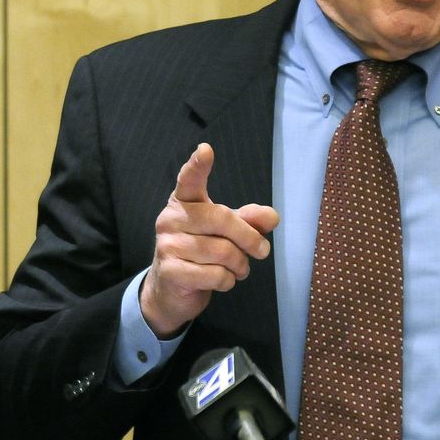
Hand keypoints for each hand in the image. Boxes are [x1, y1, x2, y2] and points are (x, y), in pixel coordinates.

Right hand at [139, 143, 278, 338]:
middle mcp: (171, 218)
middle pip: (221, 219)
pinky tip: (224, 280)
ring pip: (222, 251)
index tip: (206, 150)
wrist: (171, 290)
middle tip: (263, 250)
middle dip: (249, 237)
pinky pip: (214, 274)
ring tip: (239, 268)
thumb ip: (248, 220)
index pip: (189, 180)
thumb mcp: (226, 232)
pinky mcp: (170, 272)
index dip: (197, 165)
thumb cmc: (201, 253)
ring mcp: (167, 245)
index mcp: (184, 202)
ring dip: (240, 264)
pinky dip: (228, 281)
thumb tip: (273, 217)